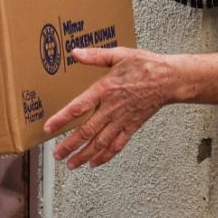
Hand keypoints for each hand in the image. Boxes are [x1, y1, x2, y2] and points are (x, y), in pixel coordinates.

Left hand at [43, 47, 171, 168]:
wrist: (169, 79)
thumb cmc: (145, 65)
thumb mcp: (119, 54)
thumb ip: (96, 56)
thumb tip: (75, 52)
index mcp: (105, 90)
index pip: (79, 107)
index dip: (62, 119)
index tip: (49, 128)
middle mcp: (112, 108)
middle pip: (87, 131)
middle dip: (70, 145)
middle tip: (57, 155)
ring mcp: (122, 120)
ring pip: (100, 142)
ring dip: (85, 155)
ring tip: (71, 164)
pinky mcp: (132, 126)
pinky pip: (117, 145)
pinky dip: (105, 156)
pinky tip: (95, 163)